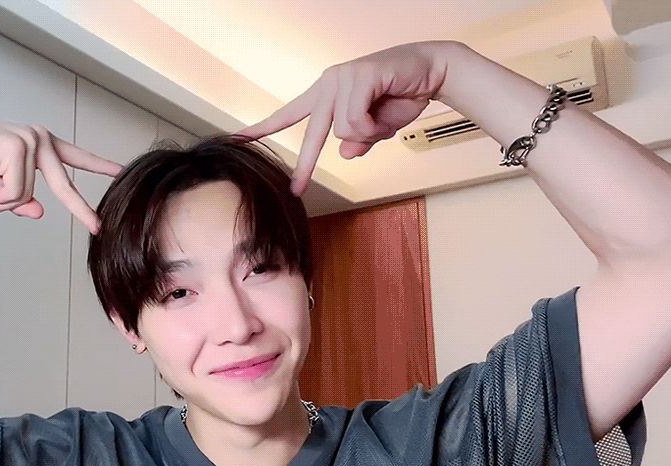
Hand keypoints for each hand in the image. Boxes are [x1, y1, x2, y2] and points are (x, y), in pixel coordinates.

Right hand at [0, 115, 122, 232]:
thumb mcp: (0, 186)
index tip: (121, 171)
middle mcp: (38, 137)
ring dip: (2, 200)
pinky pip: (15, 191)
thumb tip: (39, 212)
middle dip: (80, 209)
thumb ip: (22, 198)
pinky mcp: (17, 147)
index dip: (99, 165)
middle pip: (64, 183)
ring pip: (27, 194)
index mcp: (39, 143)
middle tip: (97, 227)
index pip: (75, 156)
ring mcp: (29, 139)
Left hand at [237, 41, 452, 195]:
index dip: (263, 128)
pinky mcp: (357, 77)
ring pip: (343, 132)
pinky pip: (356, 122)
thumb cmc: (402, 96)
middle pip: (312, 134)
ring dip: (370, 135)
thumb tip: (344, 155)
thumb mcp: (377, 128)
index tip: (238, 139)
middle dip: (306, 164)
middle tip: (296, 189)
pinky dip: (375, 127)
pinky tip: (387, 111)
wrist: (432, 71)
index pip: (289, 114)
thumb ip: (358, 141)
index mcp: (325, 94)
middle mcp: (328, 84)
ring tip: (386, 118)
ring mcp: (340, 78)